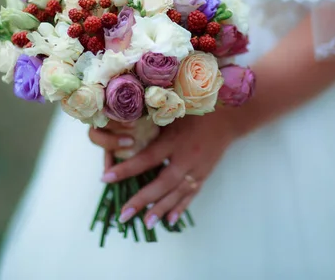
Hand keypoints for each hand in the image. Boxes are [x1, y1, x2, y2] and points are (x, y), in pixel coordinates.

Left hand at [89, 110, 237, 229]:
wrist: (228, 117)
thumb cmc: (195, 111)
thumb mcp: (173, 112)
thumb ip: (153, 123)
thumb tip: (125, 130)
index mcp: (175, 140)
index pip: (147, 158)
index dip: (126, 169)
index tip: (105, 178)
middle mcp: (187, 157)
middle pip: (162, 183)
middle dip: (142, 200)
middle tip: (123, 215)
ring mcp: (198, 169)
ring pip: (177, 193)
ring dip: (160, 209)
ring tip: (146, 223)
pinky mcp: (205, 175)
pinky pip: (191, 194)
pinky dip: (180, 208)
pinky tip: (169, 221)